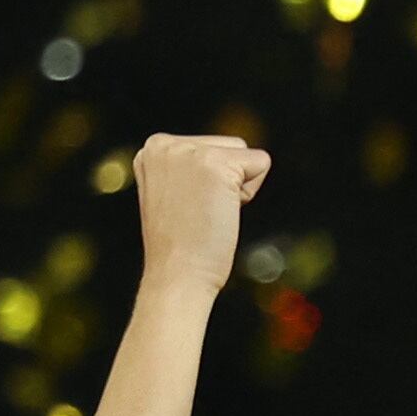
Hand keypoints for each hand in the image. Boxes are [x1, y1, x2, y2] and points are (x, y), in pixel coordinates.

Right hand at [134, 134, 270, 299]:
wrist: (177, 272)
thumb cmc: (182, 244)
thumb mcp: (173, 191)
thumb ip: (189, 168)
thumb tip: (225, 162)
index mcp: (154, 146)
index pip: (212, 147)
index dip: (215, 183)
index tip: (190, 207)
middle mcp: (166, 143)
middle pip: (231, 145)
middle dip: (230, 181)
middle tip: (203, 212)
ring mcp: (189, 151)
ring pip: (246, 153)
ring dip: (240, 187)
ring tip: (210, 211)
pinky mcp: (215, 164)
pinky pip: (261, 163)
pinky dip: (251, 192)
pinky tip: (223, 211)